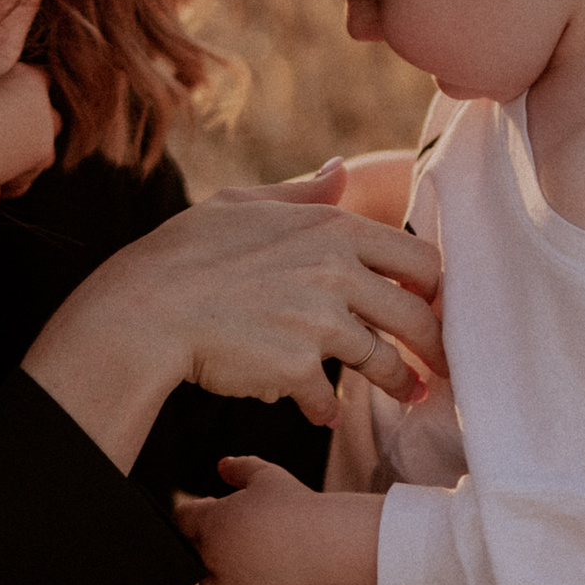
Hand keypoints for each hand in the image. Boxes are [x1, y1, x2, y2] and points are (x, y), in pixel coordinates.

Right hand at [22, 170, 445, 473]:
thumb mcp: (242, 204)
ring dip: (398, 383)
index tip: (433, 307)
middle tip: (441, 366)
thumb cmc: (185, 252)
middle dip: (434, 346)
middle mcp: (336, 272)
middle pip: (416, 315)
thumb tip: (341, 170)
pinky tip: (322, 413)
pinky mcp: (297, 368)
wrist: (144, 310)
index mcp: (331, 228)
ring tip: (407, 395)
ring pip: (382, 362)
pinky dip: (326, 408)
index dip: (434, 288)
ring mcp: (319, 323)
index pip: (418, 258)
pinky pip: (328, 397)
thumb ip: (302, 193)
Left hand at [176, 459, 379, 584]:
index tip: (216, 506)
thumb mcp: (266, 475)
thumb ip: (239, 467)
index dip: (197, 511)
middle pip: (191, 553)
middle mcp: (213, 557)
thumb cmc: (297, 505)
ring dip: (219, 575)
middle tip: (235, 530)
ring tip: (242, 561)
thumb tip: (222, 466)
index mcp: (210, 522)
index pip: (181, 519)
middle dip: (207, 541)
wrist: (327, 542)